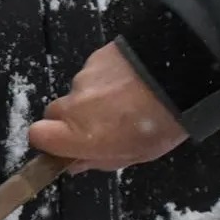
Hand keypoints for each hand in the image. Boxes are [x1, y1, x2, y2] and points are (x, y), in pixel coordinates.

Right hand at [29, 43, 187, 172]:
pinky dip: (107, 78)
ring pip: (78, 92)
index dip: (49, 140)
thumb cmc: (160, 123)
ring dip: (95, 98)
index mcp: (80, 135)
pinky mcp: (97, 56)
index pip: (37, 136)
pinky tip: (132, 80)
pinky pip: (94, 73)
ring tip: (128, 98)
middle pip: (53, 113)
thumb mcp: (134, 155)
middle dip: (71, 120)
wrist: (182, 71)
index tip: (66, 144)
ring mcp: (84, 77)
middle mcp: (74, 105)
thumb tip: (75, 162)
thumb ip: (99, 160)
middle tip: (101, 123)